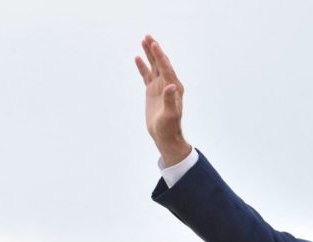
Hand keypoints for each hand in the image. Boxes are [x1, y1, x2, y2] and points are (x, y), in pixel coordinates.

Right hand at [135, 35, 190, 166]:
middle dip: (154, 50)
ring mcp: (160, 87)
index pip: (166, 68)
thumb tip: (170, 86)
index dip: (160, 56)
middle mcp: (168, 84)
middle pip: (161, 63)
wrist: (165, 136)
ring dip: (149, 54)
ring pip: (154, 67)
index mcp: (174, 87)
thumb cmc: (169, 127)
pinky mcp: (152, 92)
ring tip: (143, 40)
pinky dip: (143, 66)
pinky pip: (147, 76)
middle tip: (147, 36)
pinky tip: (138, 58)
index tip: (154, 44)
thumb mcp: (170, 115)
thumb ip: (170, 100)